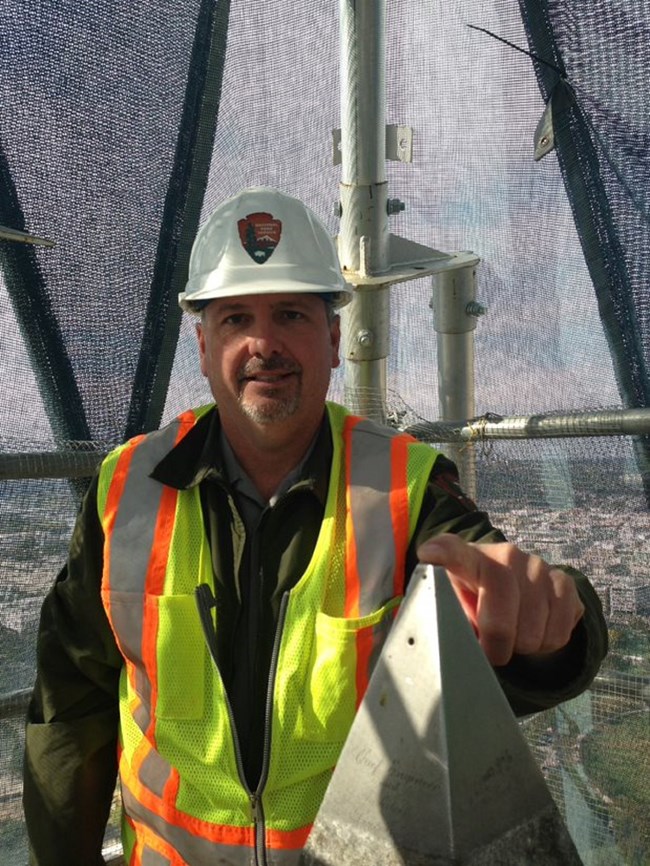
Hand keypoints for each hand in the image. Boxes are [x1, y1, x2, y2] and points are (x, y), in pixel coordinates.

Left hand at [416, 533, 584, 666]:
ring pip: (534, 634)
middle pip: (501, 620)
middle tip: (490, 648)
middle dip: (496, 647)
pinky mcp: (564, 581)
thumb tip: (452, 646)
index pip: (453, 552)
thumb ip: (446, 617)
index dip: (443, 554)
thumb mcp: (452, 604)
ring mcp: (537, 565)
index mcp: (466, 557)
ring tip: (512, 633)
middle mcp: (504, 554)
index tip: (429, 554)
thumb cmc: (471, 599)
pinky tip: (535, 628)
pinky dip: (547, 644)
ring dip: (523, 646)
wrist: (511, 587)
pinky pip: (560, 632)